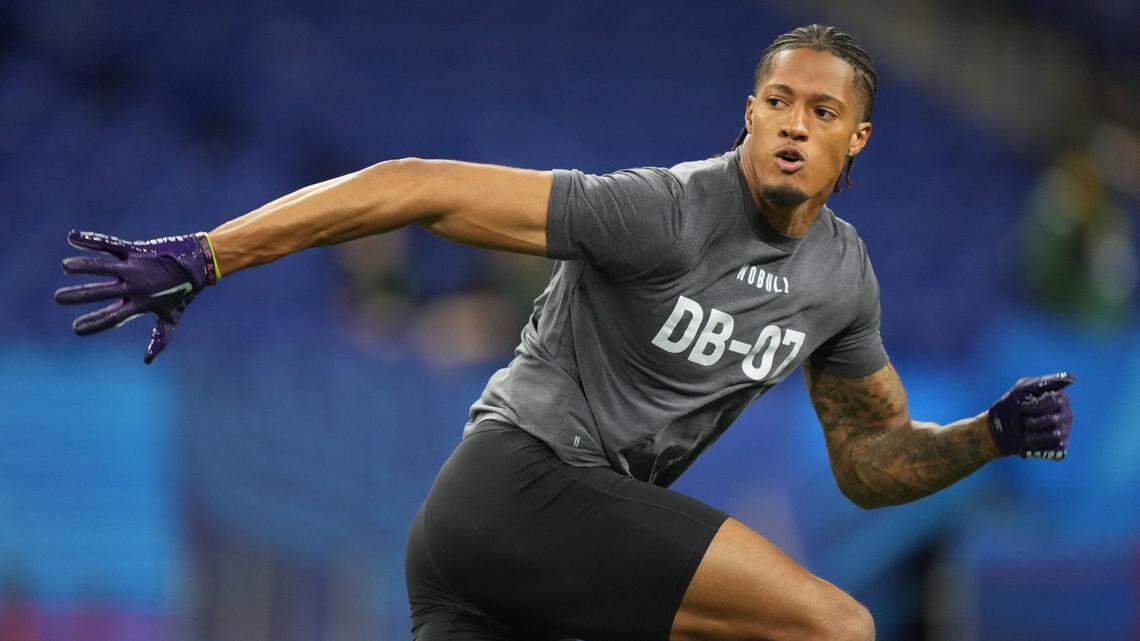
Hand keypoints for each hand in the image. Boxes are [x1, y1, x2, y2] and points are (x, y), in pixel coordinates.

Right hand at [53, 230, 219, 362]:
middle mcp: (136, 286)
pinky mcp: (137, 249)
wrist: (200, 263)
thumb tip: (148, 361)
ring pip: (103, 266)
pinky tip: (72, 237)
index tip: (76, 329)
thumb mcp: (171, 316)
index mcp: (141, 304)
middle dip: (78, 295)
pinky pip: (110, 244)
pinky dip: (90, 240)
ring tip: (65, 267)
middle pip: (101, 292)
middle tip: (59, 298)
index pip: (113, 318)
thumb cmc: (184, 291)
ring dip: (82, 266)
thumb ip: (159, 337)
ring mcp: (136, 266)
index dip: (94, 324)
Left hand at [987, 373, 1074, 459]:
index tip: (1022, 408)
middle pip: (1054, 419)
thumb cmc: (1009, 407)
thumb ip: (1044, 383)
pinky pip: (1054, 448)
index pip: (1056, 401)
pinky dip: (1037, 446)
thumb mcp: (1021, 390)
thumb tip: (1071, 377)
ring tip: (1025, 432)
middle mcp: (1065, 413)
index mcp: (1059, 398)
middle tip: (1023, 421)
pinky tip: (1030, 442)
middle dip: (1033, 422)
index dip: (1036, 407)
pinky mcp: (1060, 446)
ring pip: (1055, 435)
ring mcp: (1065, 430)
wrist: (997, 432)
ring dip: (1032, 435)